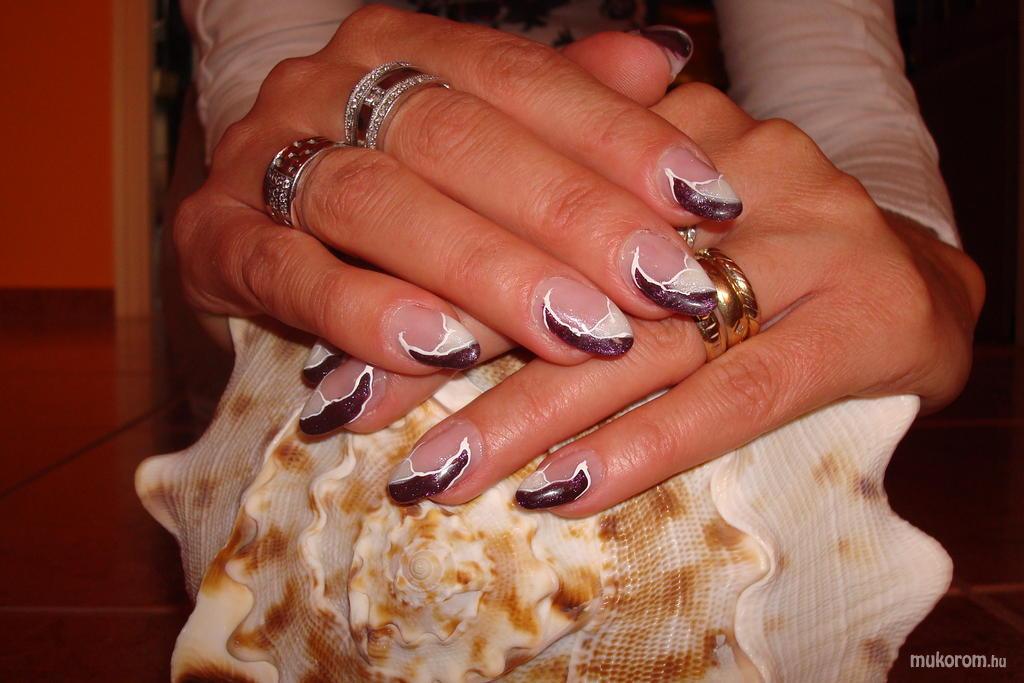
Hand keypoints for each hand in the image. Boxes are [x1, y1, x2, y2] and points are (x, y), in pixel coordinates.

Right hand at [174, 9, 741, 432]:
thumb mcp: (475, 131)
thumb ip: (560, 101)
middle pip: (458, 139)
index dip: (617, 137)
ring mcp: (263, 158)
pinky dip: (367, 313)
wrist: (239, 202)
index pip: (521, 77)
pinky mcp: (214, 240)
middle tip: (663, 282)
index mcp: (403, 46)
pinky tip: (441, 350)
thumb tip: (660, 63)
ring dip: (487, 270)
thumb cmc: (388, 175)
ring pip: (381, 203)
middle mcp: (331, 85)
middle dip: (570, 214)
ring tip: (580, 328)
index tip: (705, 197)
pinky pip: (291, 273)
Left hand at [385, 82, 984, 511]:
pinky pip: (738, 392)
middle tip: (349, 412)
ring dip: (527, 412)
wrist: (927, 278)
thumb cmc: (768, 252)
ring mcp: (806, 241)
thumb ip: (570, 207)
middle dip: (448, 347)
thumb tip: (424, 257)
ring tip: (435, 473)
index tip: (337, 342)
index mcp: (671, 132)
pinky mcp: (863, 320)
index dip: (424, 273)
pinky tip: (564, 490)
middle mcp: (732, 173)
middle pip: (566, 266)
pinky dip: (647, 444)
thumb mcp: (670, 203)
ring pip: (640, 337)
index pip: (524, 199)